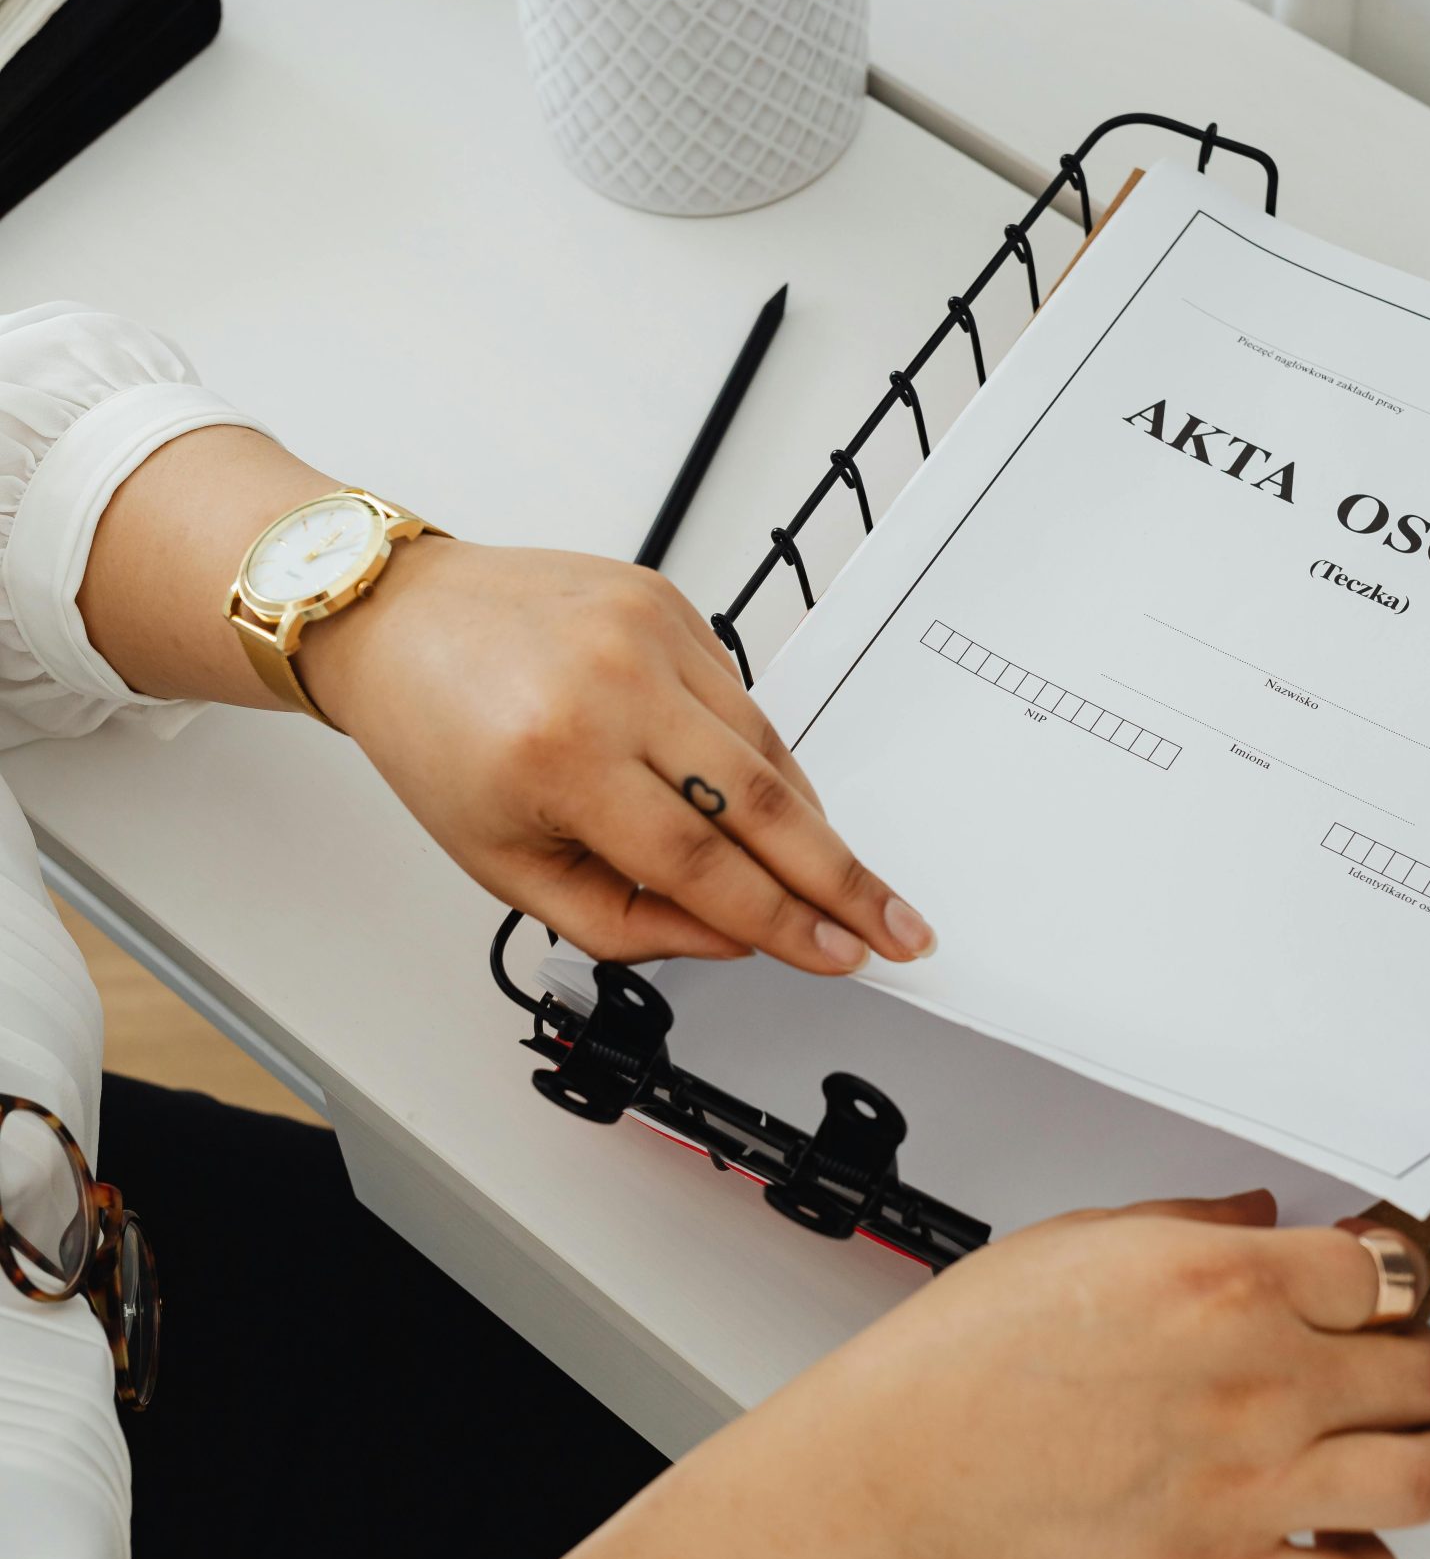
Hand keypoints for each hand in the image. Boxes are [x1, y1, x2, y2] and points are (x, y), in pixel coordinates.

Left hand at [299, 537, 935, 974]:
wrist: (399, 618)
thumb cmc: (437, 738)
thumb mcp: (505, 865)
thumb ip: (623, 919)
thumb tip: (736, 934)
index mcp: (559, 761)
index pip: (703, 865)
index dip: (784, 923)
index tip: (841, 955)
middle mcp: (613, 685)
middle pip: (761, 804)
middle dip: (842, 880)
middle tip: (901, 926)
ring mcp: (649, 633)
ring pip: (765, 748)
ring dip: (810, 823)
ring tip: (842, 879)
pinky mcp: (669, 602)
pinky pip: (743, 698)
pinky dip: (761, 757)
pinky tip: (769, 800)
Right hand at [800, 1189, 1429, 1558]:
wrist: (907, 1458)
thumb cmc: (973, 1348)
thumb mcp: (1086, 1235)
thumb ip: (1195, 1223)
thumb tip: (1261, 1216)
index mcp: (1226, 1281)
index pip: (1387, 1270)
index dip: (1387, 1278)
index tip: (1374, 1290)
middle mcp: (1258, 1380)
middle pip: (1425, 1368)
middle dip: (1414, 1359)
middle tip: (1386, 1365)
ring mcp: (1252, 1488)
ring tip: (1408, 1451)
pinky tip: (1343, 1539)